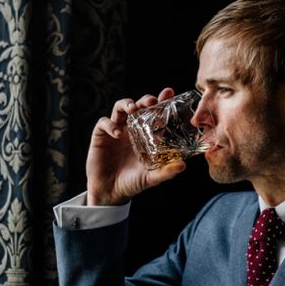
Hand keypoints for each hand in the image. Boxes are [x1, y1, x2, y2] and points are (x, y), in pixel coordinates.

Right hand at [86, 89, 186, 205]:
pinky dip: (110, 124)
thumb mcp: (152, 178)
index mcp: (146, 135)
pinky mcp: (101, 135)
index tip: (169, 92)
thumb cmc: (133, 182)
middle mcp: (132, 129)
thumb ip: (166, 172)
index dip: (162, 101)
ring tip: (133, 109)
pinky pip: (104, 123)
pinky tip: (117, 133)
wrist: (110, 192)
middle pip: (139, 106)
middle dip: (145, 100)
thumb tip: (183, 166)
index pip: (155, 113)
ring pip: (120, 108)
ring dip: (126, 104)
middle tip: (151, 101)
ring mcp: (116, 130)